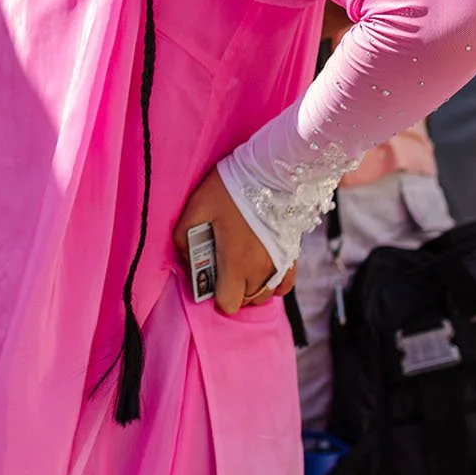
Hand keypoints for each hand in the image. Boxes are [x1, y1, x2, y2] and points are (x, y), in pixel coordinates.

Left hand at [171, 168, 291, 316]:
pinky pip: (285, 286)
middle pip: (246, 301)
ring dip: (251, 289)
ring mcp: (279, 265)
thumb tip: (185, 258)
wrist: (270, 171)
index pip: (228, 304)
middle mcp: (260, 270)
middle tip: (223, 270)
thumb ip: (183, 237)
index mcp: (235, 262)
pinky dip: (273, 285)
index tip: (210, 280)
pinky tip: (263, 272)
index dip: (216, 297)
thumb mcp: (196, 207)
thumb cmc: (229, 189)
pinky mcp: (292, 255)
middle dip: (232, 291)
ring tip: (241, 269)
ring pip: (265, 295)